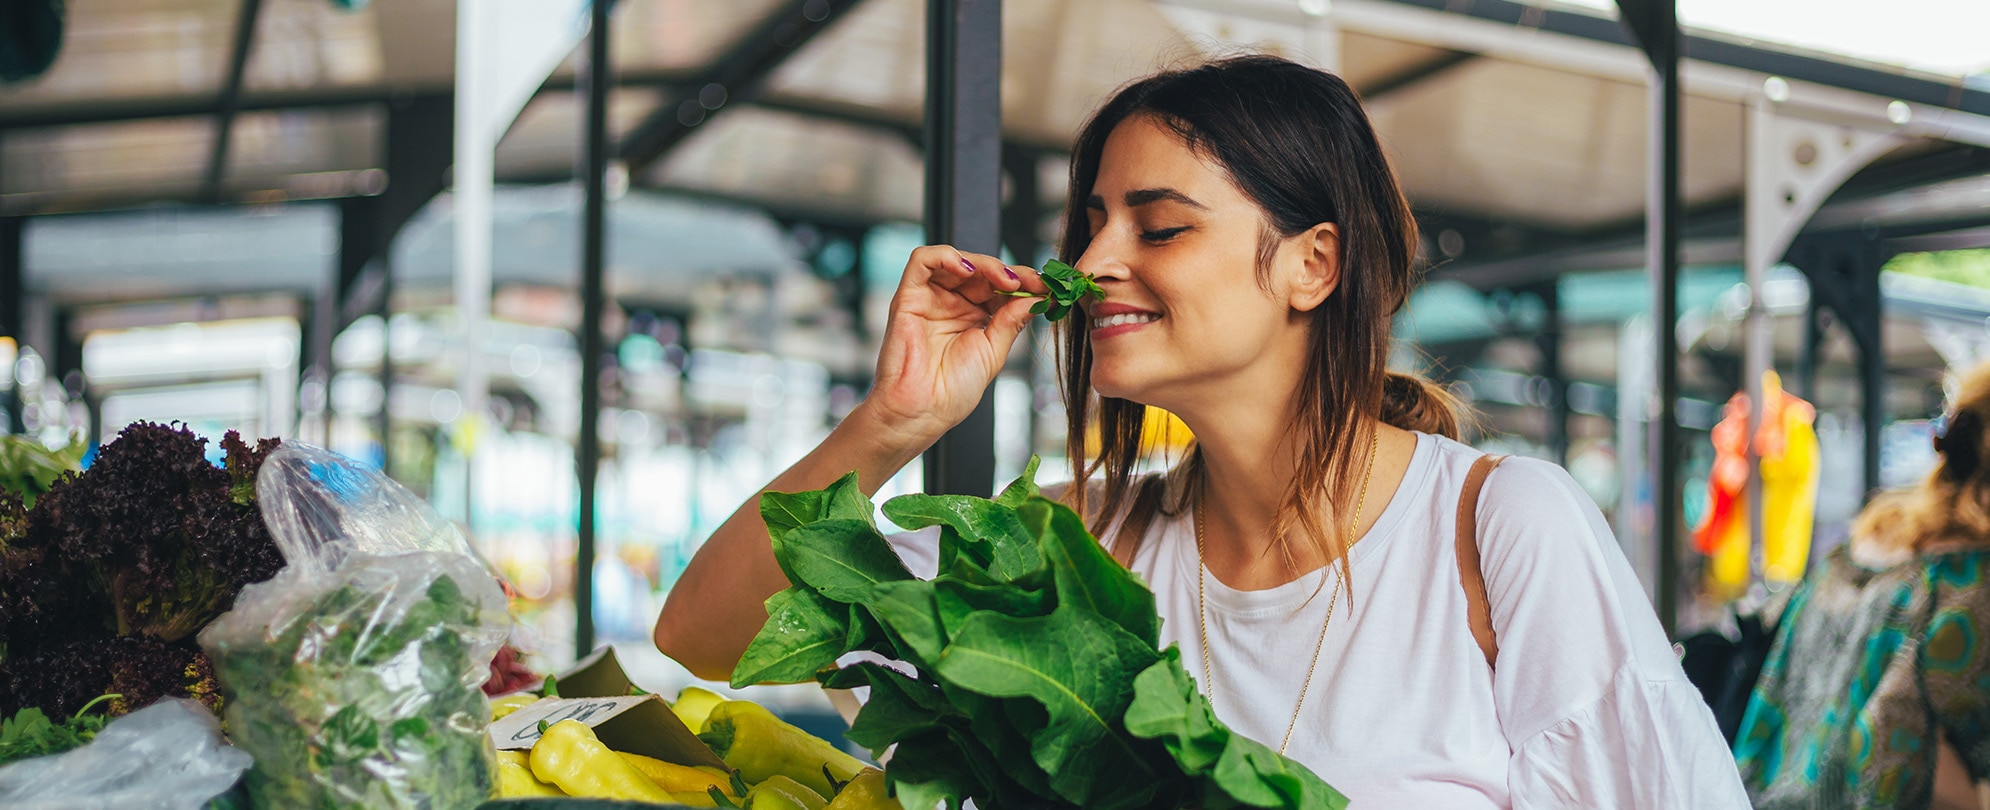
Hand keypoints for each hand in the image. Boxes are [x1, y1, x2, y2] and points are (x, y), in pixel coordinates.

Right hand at [859, 245, 1045, 448]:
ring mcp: (930, 297)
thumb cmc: (952, 390)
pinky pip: (922, 260)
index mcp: (972, 316)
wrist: (922, 411)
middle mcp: (951, 303)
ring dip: (985, 263)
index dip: (1023, 282)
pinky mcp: (908, 296)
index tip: (1047, 287)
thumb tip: (1038, 298)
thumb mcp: (993, 351)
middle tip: (1032, 282)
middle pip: (981, 270)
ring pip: (956, 260)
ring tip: (1006, 280)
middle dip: (1010, 272)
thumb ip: (1012, 320)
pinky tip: (969, 270)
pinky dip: (946, 256)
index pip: (999, 286)